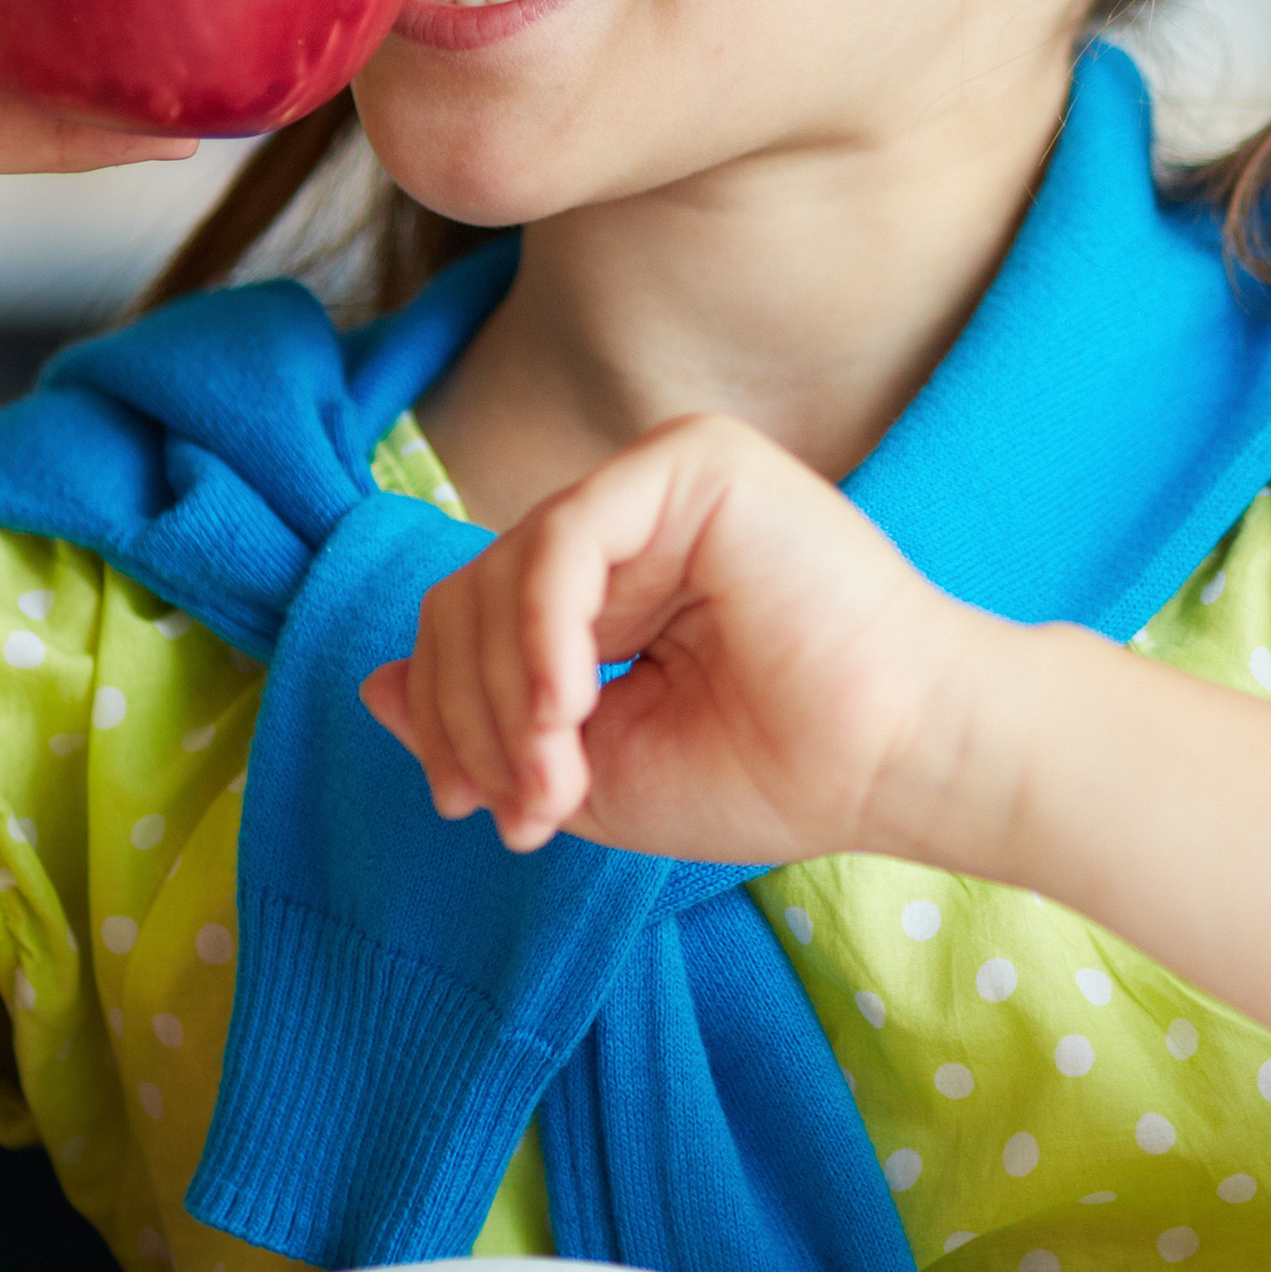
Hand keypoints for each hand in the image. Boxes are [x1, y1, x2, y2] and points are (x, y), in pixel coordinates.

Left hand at [361, 417, 1050, 871]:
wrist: (897, 759)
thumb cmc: (770, 771)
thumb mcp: (590, 769)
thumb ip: (484, 725)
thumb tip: (373, 686)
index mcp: (608, 585)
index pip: (470, 622)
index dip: (446, 713)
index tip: (476, 807)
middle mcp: (627, 522)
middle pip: (468, 594)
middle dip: (468, 713)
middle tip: (522, 806)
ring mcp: (659, 484)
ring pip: (501, 567)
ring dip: (504, 692)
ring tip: (555, 778)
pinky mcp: (694, 464)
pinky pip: (565, 537)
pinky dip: (541, 631)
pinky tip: (566, 708)